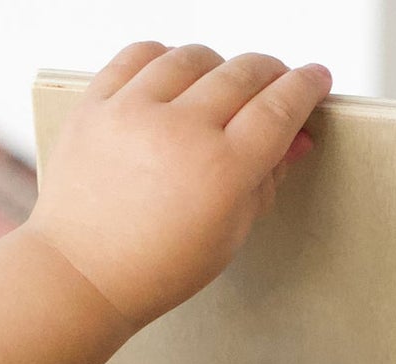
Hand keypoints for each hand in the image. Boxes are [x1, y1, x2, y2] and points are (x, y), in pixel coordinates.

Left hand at [25, 42, 331, 327]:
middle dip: (270, 73)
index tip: (316, 79)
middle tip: (276, 85)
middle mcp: (180, 132)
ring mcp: (134, 112)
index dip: (306, 87)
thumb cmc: (153, 269)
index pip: (280, 107)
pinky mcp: (97, 104)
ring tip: (220, 89)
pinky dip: (165, 59)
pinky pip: (140, 54)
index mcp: (221, 172)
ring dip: (218, 66)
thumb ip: (265, 182)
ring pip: (195, 56)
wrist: (80, 276)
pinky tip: (173, 78)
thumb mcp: (227, 238)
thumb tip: (293, 140)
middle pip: (244, 73)